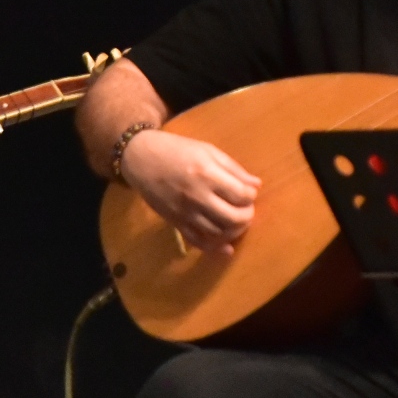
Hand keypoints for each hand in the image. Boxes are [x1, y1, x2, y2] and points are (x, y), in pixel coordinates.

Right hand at [120, 129, 259, 252]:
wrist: (141, 159)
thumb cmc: (177, 150)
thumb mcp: (208, 150)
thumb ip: (233, 169)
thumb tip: (256, 186)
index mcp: (207, 174)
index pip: (241, 195)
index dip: (251, 197)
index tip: (249, 193)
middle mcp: (197, 196)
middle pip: (233, 218)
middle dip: (247, 217)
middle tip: (246, 210)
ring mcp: (185, 212)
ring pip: (218, 233)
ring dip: (234, 232)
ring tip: (236, 222)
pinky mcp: (175, 222)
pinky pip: (198, 241)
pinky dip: (215, 248)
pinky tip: (226, 248)